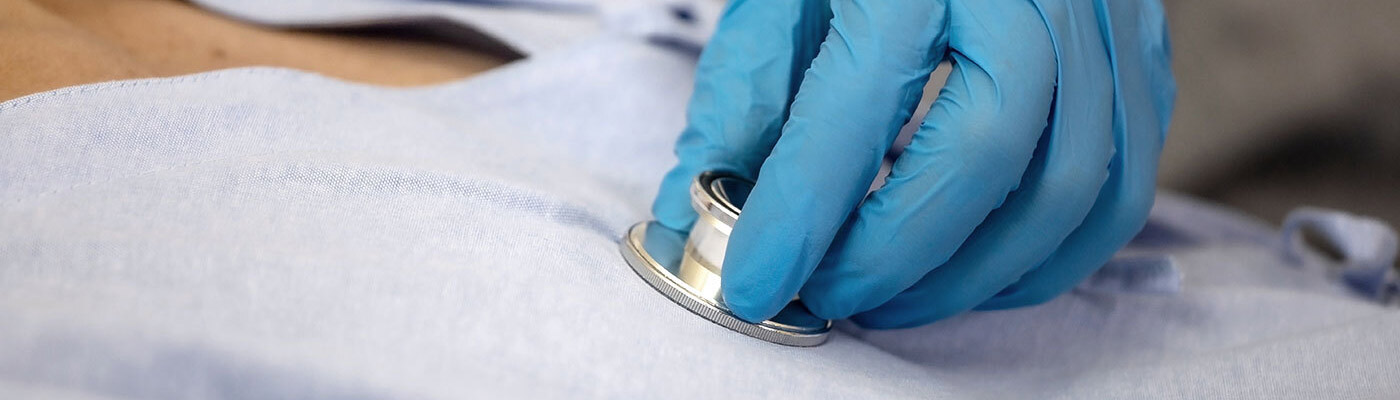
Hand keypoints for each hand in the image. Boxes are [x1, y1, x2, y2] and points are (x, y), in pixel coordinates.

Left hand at [652, 0, 1174, 327]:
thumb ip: (749, 95)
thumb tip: (713, 212)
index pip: (861, 105)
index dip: (804, 215)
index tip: (758, 282)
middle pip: (987, 153)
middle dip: (898, 257)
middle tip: (833, 295)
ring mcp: (1103, 11)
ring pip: (1074, 185)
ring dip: (975, 275)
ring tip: (896, 296)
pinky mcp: (1143, 46)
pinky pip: (1124, 183)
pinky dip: (1049, 254)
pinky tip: (977, 270)